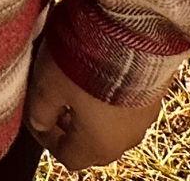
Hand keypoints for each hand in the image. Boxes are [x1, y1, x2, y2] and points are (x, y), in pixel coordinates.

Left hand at [22, 40, 166, 171]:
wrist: (133, 33)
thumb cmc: (85, 63)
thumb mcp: (49, 84)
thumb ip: (40, 110)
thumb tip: (38, 123)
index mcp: (98, 145)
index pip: (68, 157)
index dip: (46, 139)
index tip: (35, 116)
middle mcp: (125, 140)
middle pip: (92, 146)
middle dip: (70, 128)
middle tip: (55, 103)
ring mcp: (144, 119)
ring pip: (112, 127)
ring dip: (92, 113)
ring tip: (76, 85)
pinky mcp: (155, 96)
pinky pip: (128, 107)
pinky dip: (111, 98)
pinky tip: (100, 73)